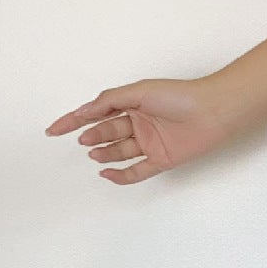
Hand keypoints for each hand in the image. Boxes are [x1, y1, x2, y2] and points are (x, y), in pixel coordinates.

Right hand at [43, 76, 238, 183]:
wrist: (213, 111)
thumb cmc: (179, 96)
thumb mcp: (138, 92)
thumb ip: (109, 102)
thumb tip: (83, 111)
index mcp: (132, 104)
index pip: (96, 113)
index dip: (74, 121)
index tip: (54, 130)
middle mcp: (139, 123)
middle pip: (107, 132)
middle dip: (93, 137)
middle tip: (85, 140)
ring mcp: (150, 143)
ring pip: (119, 151)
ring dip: (104, 153)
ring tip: (94, 153)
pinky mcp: (161, 160)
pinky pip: (136, 171)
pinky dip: (120, 175)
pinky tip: (106, 173)